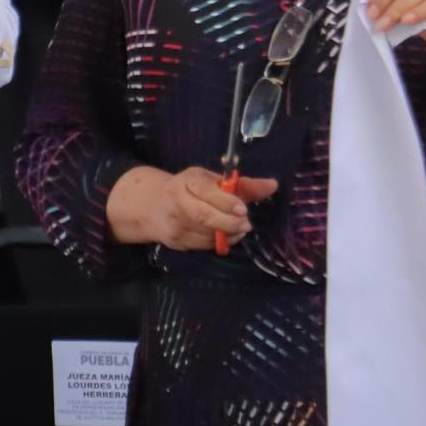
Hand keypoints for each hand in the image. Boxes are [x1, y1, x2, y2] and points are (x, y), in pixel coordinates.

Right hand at [106, 164, 278, 249]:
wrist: (152, 205)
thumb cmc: (192, 190)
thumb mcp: (214, 182)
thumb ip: (243, 185)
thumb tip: (273, 185)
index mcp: (187, 180)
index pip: (204, 190)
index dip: (225, 201)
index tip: (243, 209)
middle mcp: (176, 200)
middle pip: (202, 215)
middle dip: (228, 222)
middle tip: (246, 225)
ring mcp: (174, 222)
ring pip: (205, 233)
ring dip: (227, 234)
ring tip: (238, 229)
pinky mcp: (175, 241)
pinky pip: (202, 244)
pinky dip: (219, 242)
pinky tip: (224, 235)